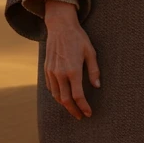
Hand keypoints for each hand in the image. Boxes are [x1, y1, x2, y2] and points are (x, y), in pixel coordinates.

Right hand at [43, 0, 99, 118]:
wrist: (60, 26)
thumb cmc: (78, 38)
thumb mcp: (91, 52)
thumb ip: (94, 71)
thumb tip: (97, 86)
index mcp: (73, 70)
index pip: (78, 96)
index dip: (83, 107)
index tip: (88, 113)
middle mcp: (60, 73)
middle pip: (65, 100)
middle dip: (73, 110)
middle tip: (80, 116)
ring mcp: (51, 72)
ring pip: (56, 95)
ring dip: (64, 104)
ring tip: (73, 108)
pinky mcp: (46, 69)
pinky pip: (50, 87)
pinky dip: (57, 95)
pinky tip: (63, 97)